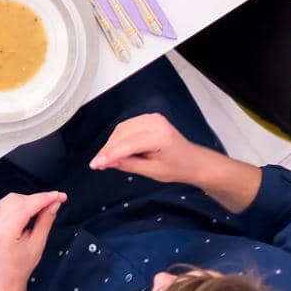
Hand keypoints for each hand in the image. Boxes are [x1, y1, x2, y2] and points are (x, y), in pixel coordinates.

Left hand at [0, 191, 63, 285]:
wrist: (5, 275)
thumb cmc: (22, 264)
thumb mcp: (38, 245)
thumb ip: (45, 221)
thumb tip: (54, 204)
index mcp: (6, 231)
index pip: (26, 206)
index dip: (45, 198)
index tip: (60, 196)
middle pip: (19, 200)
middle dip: (38, 199)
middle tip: (54, 204)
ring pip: (12, 198)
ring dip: (29, 200)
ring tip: (42, 210)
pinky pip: (6, 202)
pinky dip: (19, 203)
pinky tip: (28, 210)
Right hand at [90, 111, 206, 185]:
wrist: (193, 161)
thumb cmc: (179, 167)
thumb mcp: (152, 172)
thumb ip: (128, 164)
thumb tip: (106, 162)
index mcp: (159, 136)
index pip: (127, 144)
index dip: (109, 154)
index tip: (96, 163)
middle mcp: (155, 123)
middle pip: (122, 134)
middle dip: (108, 149)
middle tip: (98, 163)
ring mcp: (151, 118)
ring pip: (121, 129)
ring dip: (111, 144)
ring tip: (104, 158)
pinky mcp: (148, 118)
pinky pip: (126, 127)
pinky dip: (118, 138)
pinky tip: (114, 149)